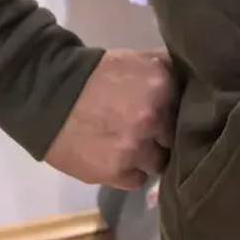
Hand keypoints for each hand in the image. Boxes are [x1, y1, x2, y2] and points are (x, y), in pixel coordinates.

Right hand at [46, 50, 177, 190]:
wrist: (46, 94)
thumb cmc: (94, 74)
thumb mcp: (136, 60)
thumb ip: (167, 70)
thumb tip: (193, 81)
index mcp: (162, 87)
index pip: (188, 109)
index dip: (177, 113)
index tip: (167, 114)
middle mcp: (153, 119)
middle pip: (175, 137)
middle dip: (163, 135)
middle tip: (149, 132)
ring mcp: (135, 148)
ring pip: (159, 162)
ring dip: (148, 156)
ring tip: (132, 148)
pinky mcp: (115, 172)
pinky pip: (138, 179)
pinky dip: (131, 171)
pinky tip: (119, 159)